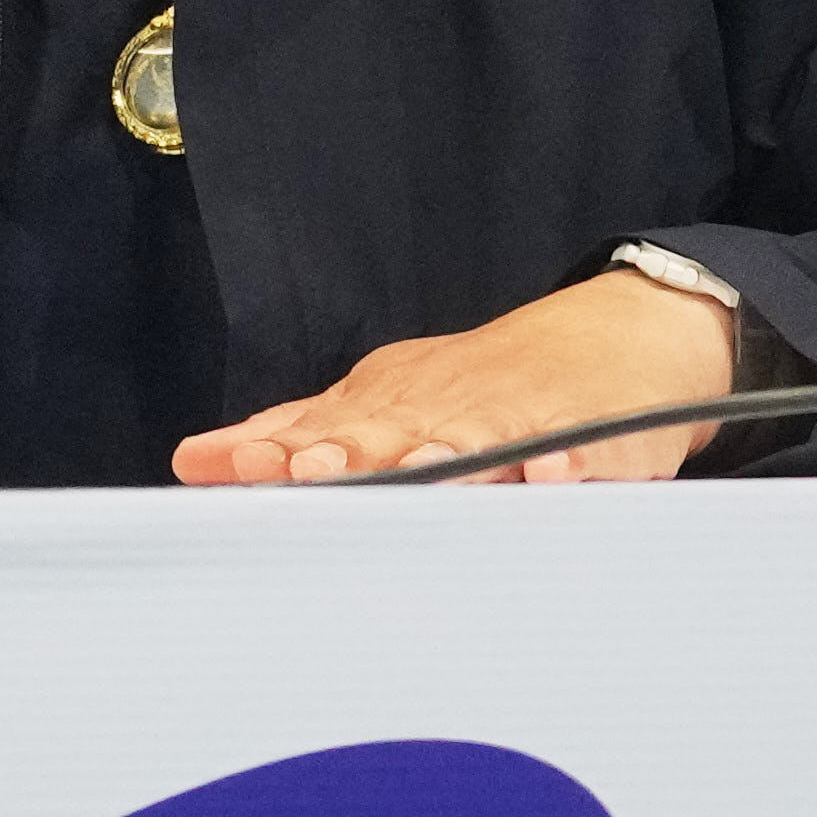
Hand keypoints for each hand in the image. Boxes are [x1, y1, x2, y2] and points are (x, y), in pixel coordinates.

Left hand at [176, 264, 751, 486]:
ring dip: (445, 459)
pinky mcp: (595, 440)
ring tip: (415, 474)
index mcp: (396, 402)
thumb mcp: (385, 400)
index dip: (285, 451)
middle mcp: (450, 407)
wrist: (620, 338)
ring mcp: (523, 419)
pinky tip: (549, 478)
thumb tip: (196, 459)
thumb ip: (293, 434)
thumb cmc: (486, 387)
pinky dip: (567, 467)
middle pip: (394, 432)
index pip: (329, 428)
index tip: (239, 469)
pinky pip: (581, 456)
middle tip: (307, 474)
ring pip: (479, 441)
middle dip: (350, 455)